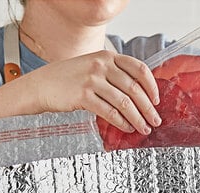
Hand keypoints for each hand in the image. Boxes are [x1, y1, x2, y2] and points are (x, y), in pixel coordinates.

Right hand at [24, 50, 160, 133]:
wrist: (43, 85)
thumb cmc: (70, 79)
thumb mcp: (94, 68)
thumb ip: (114, 75)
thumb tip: (140, 94)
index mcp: (108, 56)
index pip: (139, 68)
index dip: (151, 86)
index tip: (157, 100)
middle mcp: (101, 65)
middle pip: (134, 88)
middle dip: (148, 108)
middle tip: (155, 121)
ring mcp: (92, 79)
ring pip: (124, 102)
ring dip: (138, 119)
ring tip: (144, 129)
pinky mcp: (83, 96)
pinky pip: (110, 112)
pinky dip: (122, 122)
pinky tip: (127, 128)